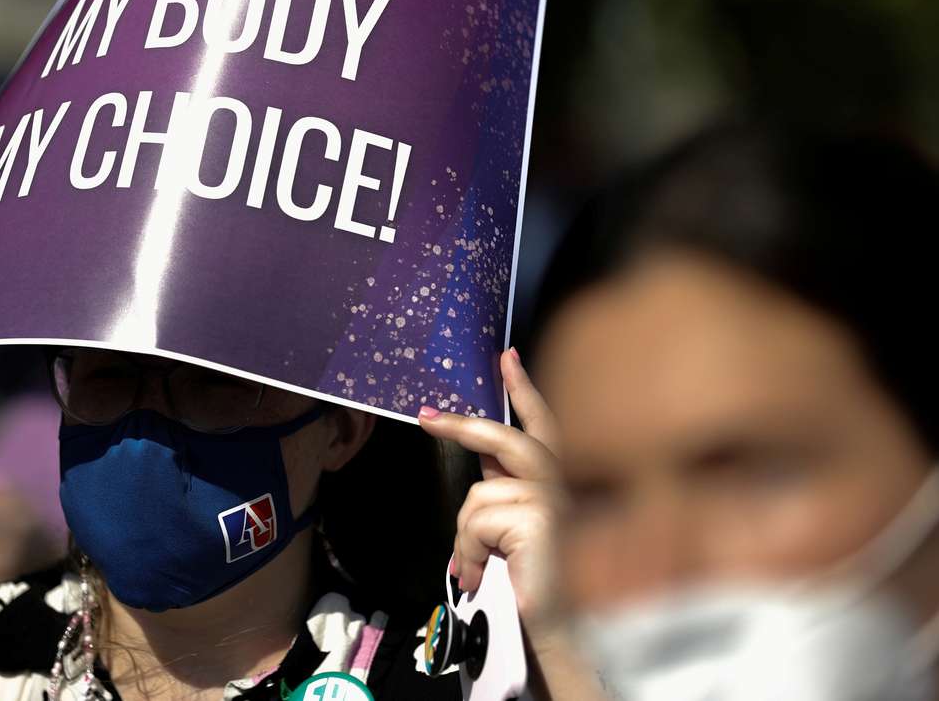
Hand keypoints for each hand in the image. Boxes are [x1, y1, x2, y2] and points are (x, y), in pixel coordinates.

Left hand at [418, 347, 567, 641]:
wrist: (560, 634)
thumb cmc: (535, 588)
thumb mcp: (512, 533)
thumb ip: (501, 496)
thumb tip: (477, 475)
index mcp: (556, 484)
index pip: (542, 424)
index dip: (523, 388)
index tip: (506, 355)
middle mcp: (564, 486)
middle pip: (506, 439)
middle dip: (463, 427)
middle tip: (425, 417)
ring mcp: (556, 501)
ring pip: (480, 493)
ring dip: (467, 537)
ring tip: (474, 569)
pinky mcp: (541, 520)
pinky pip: (478, 521)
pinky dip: (469, 552)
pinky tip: (482, 575)